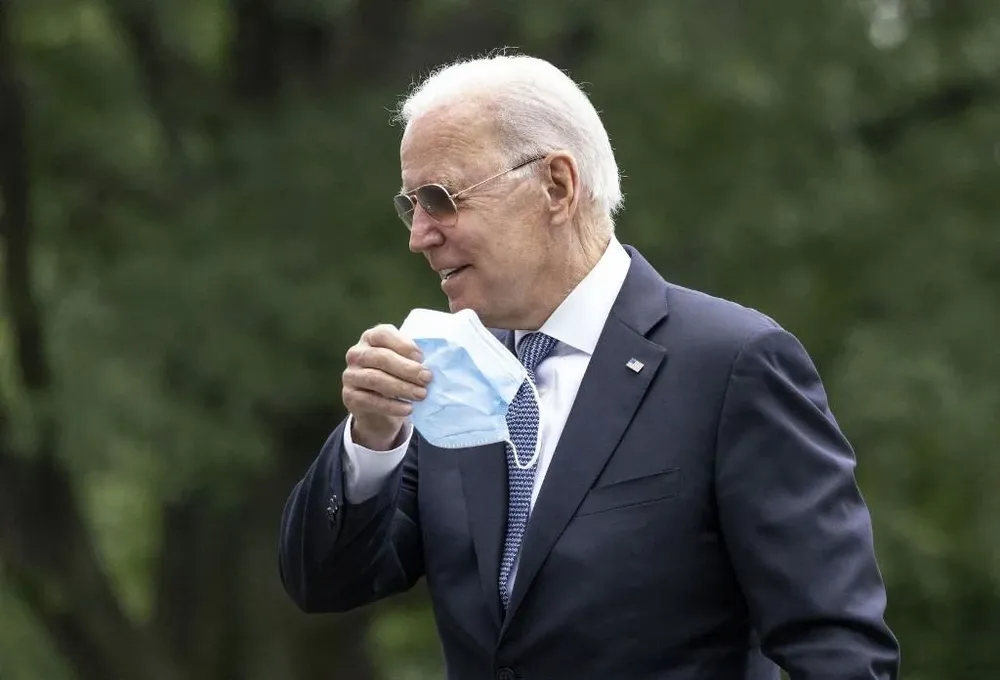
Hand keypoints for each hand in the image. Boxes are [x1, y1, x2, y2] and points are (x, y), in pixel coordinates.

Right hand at [342, 324, 431, 449]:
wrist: (379, 409)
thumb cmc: (398, 377)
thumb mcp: (405, 362)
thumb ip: (415, 356)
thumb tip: (440, 359)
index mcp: (371, 338)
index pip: (383, 334)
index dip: (403, 344)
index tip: (422, 357)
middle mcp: (357, 353)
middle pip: (381, 358)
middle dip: (407, 369)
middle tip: (427, 378)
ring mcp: (350, 375)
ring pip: (375, 379)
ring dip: (401, 387)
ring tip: (421, 395)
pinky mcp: (349, 396)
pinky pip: (370, 400)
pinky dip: (391, 406)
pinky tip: (408, 409)